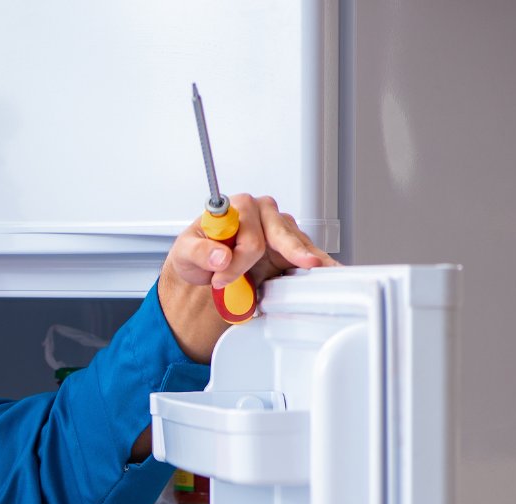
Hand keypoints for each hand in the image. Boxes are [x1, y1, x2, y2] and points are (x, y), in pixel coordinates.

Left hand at [157, 194, 337, 363]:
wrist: (206, 268)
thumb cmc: (199, 253)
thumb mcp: (184, 253)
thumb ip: (199, 252)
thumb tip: (221, 256)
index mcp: (240, 206)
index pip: (248, 234)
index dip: (235, 261)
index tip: (221, 278)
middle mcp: (265, 213)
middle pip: (276, 240)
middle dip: (253, 267)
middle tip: (232, 285)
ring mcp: (283, 229)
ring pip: (298, 246)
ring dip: (298, 265)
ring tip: (311, 272)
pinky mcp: (294, 247)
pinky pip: (310, 255)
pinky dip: (320, 264)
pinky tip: (331, 270)